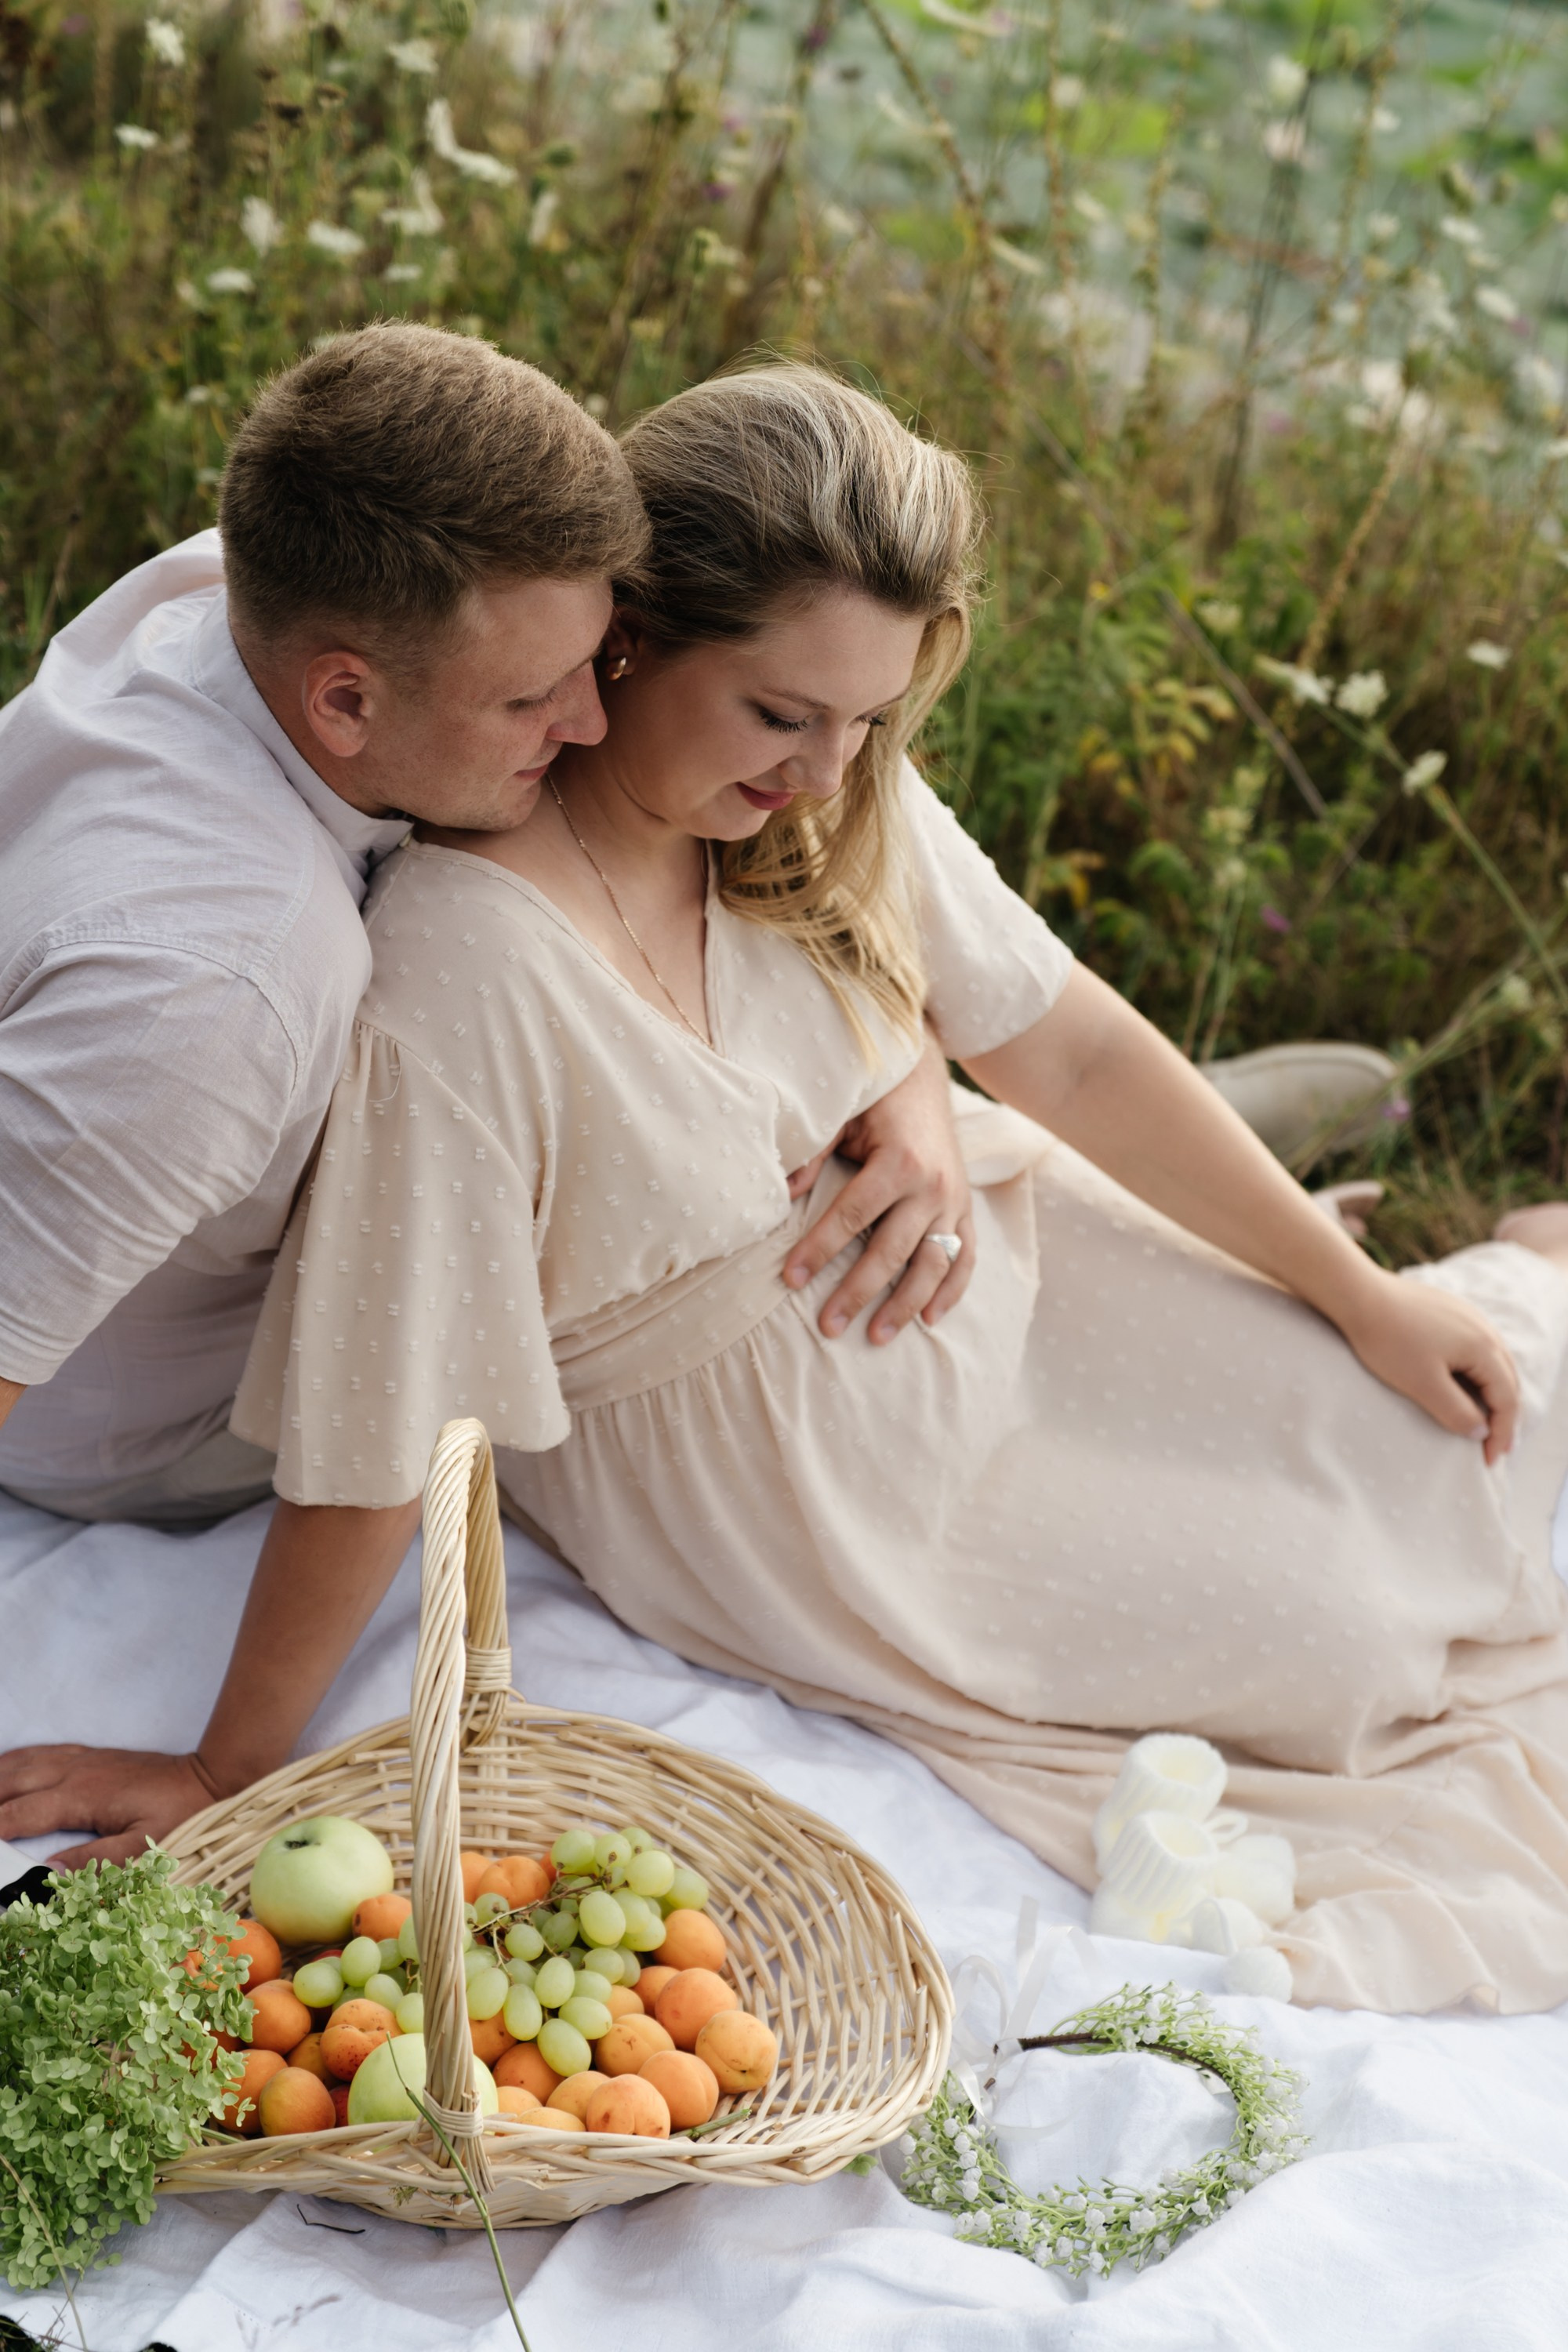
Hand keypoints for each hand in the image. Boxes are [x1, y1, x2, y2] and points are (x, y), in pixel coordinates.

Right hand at [0, 1744, 223, 1869]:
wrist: (211, 1776)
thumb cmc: (181, 1815)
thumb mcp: (143, 1848)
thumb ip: (93, 1862)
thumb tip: (47, 1872)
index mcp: (81, 1796)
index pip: (20, 1814)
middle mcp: (75, 1772)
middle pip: (12, 1782)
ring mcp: (82, 1760)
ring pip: (23, 1762)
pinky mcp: (92, 1756)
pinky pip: (42, 1752)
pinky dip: (15, 1759)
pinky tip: (6, 1767)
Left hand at [782, 1031, 974, 1343]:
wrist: (925, 1075)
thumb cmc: (875, 1097)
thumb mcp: (841, 1116)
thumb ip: (813, 1154)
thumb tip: (780, 1195)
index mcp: (899, 1161)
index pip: (851, 1217)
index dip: (819, 1250)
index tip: (790, 1279)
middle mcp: (932, 1186)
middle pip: (891, 1252)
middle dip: (857, 1292)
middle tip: (828, 1327)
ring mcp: (954, 1201)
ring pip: (931, 1265)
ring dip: (905, 1305)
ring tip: (876, 1337)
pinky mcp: (965, 1208)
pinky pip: (964, 1257)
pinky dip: (951, 1290)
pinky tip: (931, 1320)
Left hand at [1337, 1268, 1519, 1465]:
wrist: (1358, 1294)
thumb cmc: (1388, 1340)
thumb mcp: (1422, 1384)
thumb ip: (1456, 1411)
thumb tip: (1481, 1432)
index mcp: (1483, 1347)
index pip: (1507, 1399)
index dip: (1501, 1433)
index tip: (1489, 1462)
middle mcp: (1484, 1329)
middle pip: (1507, 1380)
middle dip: (1504, 1416)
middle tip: (1496, 1448)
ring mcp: (1469, 1317)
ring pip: (1494, 1363)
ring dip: (1493, 1394)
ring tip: (1485, 1420)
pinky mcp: (1451, 1312)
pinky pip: (1477, 1348)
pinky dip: (1479, 1374)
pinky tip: (1465, 1384)